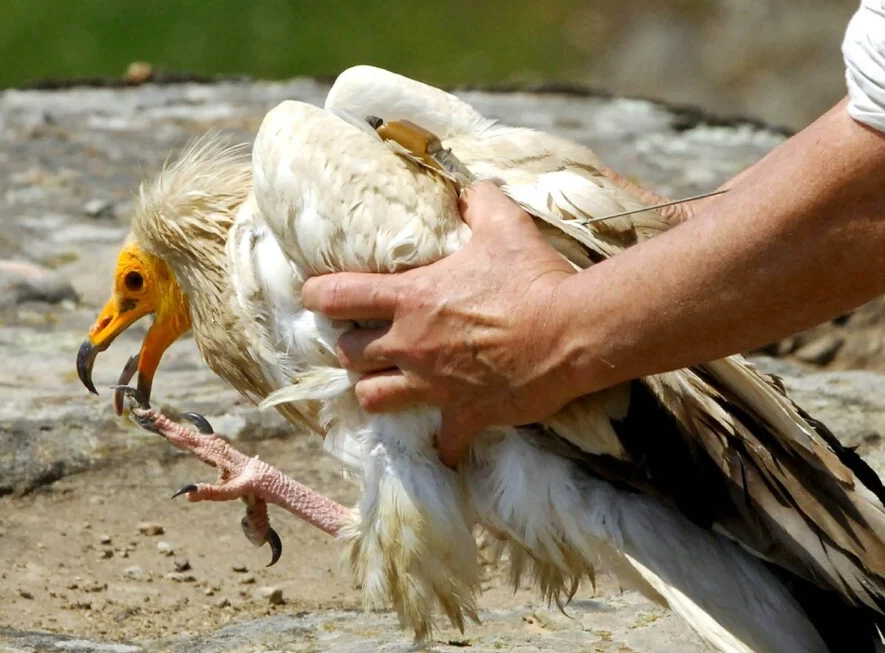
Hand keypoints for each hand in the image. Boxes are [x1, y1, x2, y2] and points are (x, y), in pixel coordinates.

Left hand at [302, 181, 583, 467]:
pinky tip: (446, 444)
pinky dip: (442, 444)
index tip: (313, 295)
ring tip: (386, 382)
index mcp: (412, 298)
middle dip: (351, 346)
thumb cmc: (533, 277)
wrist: (571, 331)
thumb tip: (468, 188)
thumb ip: (478, 202)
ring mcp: (434, 385)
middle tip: (366, 339)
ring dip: (374, 390)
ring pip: (373, 398)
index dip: (316, 295)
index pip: (337, 296)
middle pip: (349, 353)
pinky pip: (442, 442)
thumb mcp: (504, 226)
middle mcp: (411, 344)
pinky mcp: (465, 415)